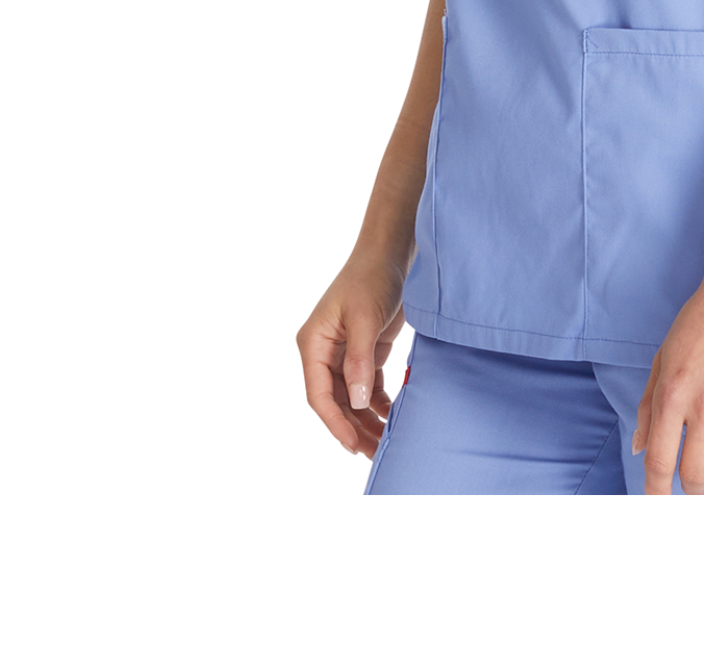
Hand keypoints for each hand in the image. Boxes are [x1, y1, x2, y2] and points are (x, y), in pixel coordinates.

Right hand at [297, 252, 406, 457]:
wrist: (390, 252)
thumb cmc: (371, 277)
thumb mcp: (364, 317)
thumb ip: (359, 361)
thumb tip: (358, 403)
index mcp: (313, 343)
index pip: (319, 394)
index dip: (334, 422)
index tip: (352, 445)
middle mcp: (324, 352)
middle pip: (336, 401)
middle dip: (353, 428)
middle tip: (374, 453)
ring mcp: (344, 353)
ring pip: (352, 398)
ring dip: (366, 420)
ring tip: (384, 443)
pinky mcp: (364, 350)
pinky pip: (367, 386)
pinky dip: (377, 403)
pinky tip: (391, 416)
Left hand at [631, 275, 703, 493]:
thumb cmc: (701, 320)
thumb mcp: (663, 357)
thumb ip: (648, 405)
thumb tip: (639, 449)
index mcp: (673, 394)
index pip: (659, 463)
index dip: (656, 493)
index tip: (658, 504)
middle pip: (694, 476)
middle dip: (690, 489)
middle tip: (693, 484)